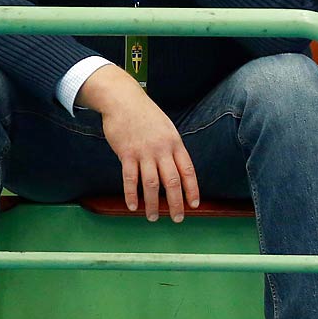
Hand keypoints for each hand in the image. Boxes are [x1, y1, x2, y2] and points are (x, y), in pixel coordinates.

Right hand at [77, 64, 200, 220]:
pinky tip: (132, 206)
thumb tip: (177, 168)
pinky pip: (130, 179)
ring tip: (153, 217)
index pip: (188, 171)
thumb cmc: (145, 114)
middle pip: (172, 181)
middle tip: (177, 218)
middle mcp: (162, 150)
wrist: (123, 100)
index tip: (194, 205)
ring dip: (153, 204)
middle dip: (176, 203)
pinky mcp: (126, 153)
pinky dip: (131, 195)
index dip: (192, 189)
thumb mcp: (167, 128)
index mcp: (175, 143)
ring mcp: (144, 152)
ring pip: (152, 184)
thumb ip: (171, 148)